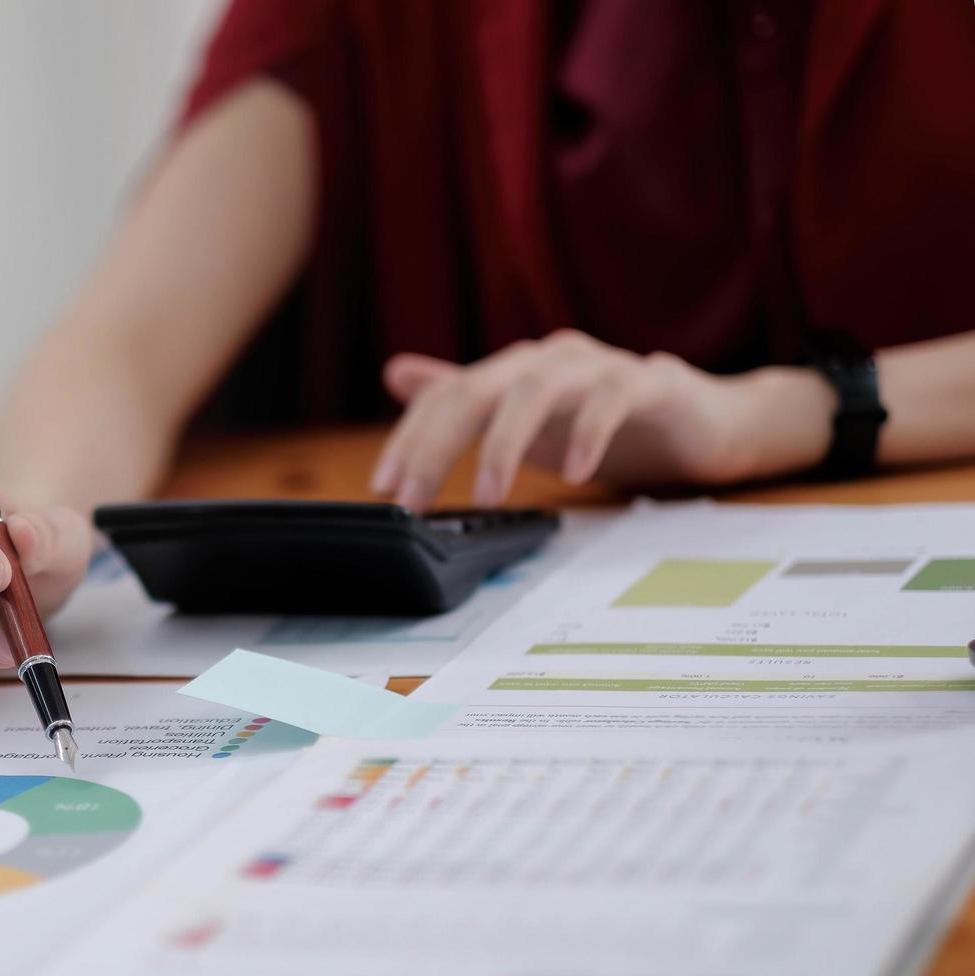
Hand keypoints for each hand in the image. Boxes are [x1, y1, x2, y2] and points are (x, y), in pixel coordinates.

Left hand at [369, 329, 834, 509]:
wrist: (709, 424)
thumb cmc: (612, 423)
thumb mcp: (526, 421)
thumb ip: (466, 400)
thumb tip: (396, 372)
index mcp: (516, 370)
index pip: (446, 396)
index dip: (409, 438)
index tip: (385, 489)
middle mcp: (551, 358)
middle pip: (477, 389)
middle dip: (438, 445)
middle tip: (416, 500)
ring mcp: (601, 365)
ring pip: (537, 388)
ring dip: (504, 443)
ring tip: (487, 497)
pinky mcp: (655, 380)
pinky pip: (614, 396)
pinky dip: (589, 431)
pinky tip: (574, 473)